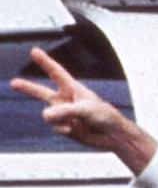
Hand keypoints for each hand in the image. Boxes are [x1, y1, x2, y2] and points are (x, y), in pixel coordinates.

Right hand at [10, 48, 157, 173]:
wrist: (113, 136)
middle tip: (13, 83)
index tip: (35, 51)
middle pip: (42, 92)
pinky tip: (76, 130)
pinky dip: (64, 130)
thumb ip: (64, 111)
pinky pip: (56, 128)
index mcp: (73, 89)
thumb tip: (45, 116)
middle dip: (28, 88)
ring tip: (76, 122)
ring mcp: (65, 115)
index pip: (56, 72)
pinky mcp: (65, 128)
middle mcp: (66, 101)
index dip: (45, 62)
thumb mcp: (85, 109)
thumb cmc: (104, 116)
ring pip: (48, 115)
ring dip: (59, 119)